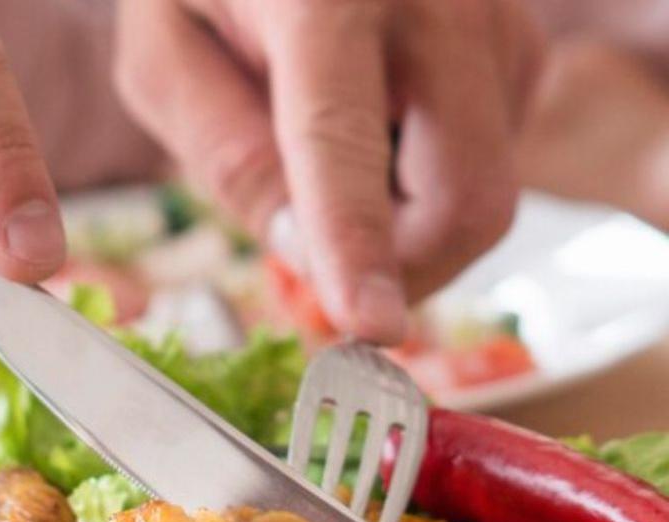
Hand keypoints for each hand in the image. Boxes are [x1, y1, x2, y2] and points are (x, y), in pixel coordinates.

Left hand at [114, 0, 542, 343]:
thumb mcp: (163, 51)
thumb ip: (221, 151)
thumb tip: (299, 248)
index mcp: (325, 0)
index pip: (344, 147)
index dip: (358, 248)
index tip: (368, 327)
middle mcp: (434, 7)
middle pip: (467, 196)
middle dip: (405, 271)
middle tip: (337, 280)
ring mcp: (494, 24)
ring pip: (486, 188)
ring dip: (411, 222)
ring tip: (340, 162)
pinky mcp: (520, 47)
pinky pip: (494, 157)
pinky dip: (431, 182)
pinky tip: (382, 133)